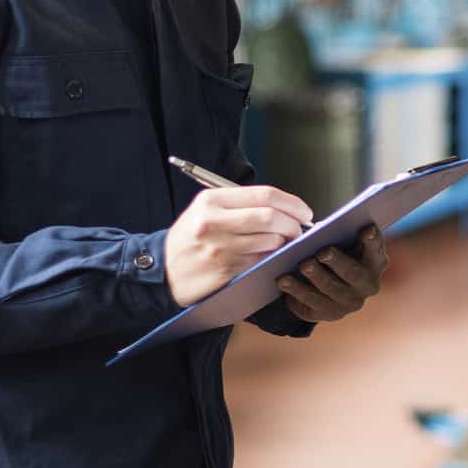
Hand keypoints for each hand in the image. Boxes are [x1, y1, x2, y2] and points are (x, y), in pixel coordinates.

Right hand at [165, 185, 313, 305]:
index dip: (292, 203)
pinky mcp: (226, 271)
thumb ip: (240, 205)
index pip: (264, 195)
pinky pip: (262, 261)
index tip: (304, 211)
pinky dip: (273, 257)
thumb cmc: (190, 240)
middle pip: (271, 218)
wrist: (162, 271)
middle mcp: (215, 222)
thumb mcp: (205, 211)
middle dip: (294, 224)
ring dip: (285, 243)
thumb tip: (284, 208)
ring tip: (283, 243)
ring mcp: (221, 248)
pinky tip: (270, 256)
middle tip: (299, 230)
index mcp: (212, 201)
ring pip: (270, 241)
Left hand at [276, 226, 388, 323]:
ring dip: (316, 275)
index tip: (366, 230)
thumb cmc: (335, 255)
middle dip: (338, 262)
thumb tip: (321, 230)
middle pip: (353, 273)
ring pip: (331, 288)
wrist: (324, 288)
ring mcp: (350, 302)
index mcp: (375, 262)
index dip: (372, 241)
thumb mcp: (342, 244)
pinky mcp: (330, 313)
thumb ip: (340, 236)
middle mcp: (368, 285)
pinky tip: (283, 280)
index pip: (376, 250)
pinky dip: (296, 289)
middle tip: (323, 252)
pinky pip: (311, 300)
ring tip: (303, 265)